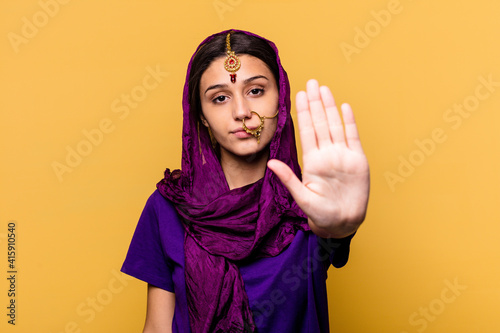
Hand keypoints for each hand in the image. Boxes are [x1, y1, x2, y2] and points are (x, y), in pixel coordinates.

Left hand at [267, 79, 369, 237]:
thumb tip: (270, 163)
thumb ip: (288, 178)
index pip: (306, 131)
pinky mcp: (358, 160)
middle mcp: (326, 154)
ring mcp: (342, 155)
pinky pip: (353, 137)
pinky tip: (344, 107)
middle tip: (311, 82)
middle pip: (320, 123)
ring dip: (330, 107)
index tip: (299, 95)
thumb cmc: (320, 214)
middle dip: (315, 103)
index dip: (303, 113)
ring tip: (324, 89)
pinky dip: (349, 122)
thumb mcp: (302, 197)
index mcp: (312, 161)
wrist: (342, 223)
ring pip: (335, 126)